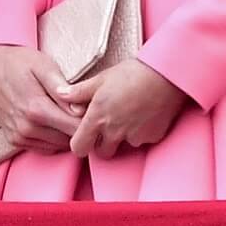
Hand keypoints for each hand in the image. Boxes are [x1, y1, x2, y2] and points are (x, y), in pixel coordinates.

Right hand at [0, 45, 83, 153]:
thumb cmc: (20, 62)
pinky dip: (52, 139)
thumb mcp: (44, 66)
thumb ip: (63, 89)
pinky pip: (43, 148)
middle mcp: (26, 127)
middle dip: (79, 129)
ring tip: (67, 116)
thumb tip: (80, 110)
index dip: (89, 122)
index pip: (75, 129)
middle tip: (82, 113)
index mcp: (37, 109)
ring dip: (65, 135)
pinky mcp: (14, 140)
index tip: (94, 112)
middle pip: (68, 140)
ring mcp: (19, 136)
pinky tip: (53, 123)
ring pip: (57, 146)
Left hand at [67, 59, 188, 159]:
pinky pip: (141, 140)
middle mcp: (115, 132)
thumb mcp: (100, 79)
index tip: (83, 134)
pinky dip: (140, 132)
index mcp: (98, 117)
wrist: (165, 76)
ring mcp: (135, 137)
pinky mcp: (152, 138)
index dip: (80, 143)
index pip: (79, 148)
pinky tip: (143, 113)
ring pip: (123, 146)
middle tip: (106, 124)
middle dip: (101, 143)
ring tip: (127, 113)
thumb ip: (78, 92)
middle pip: (102, 152)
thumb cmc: (130, 73)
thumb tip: (60, 95)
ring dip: (122, 136)